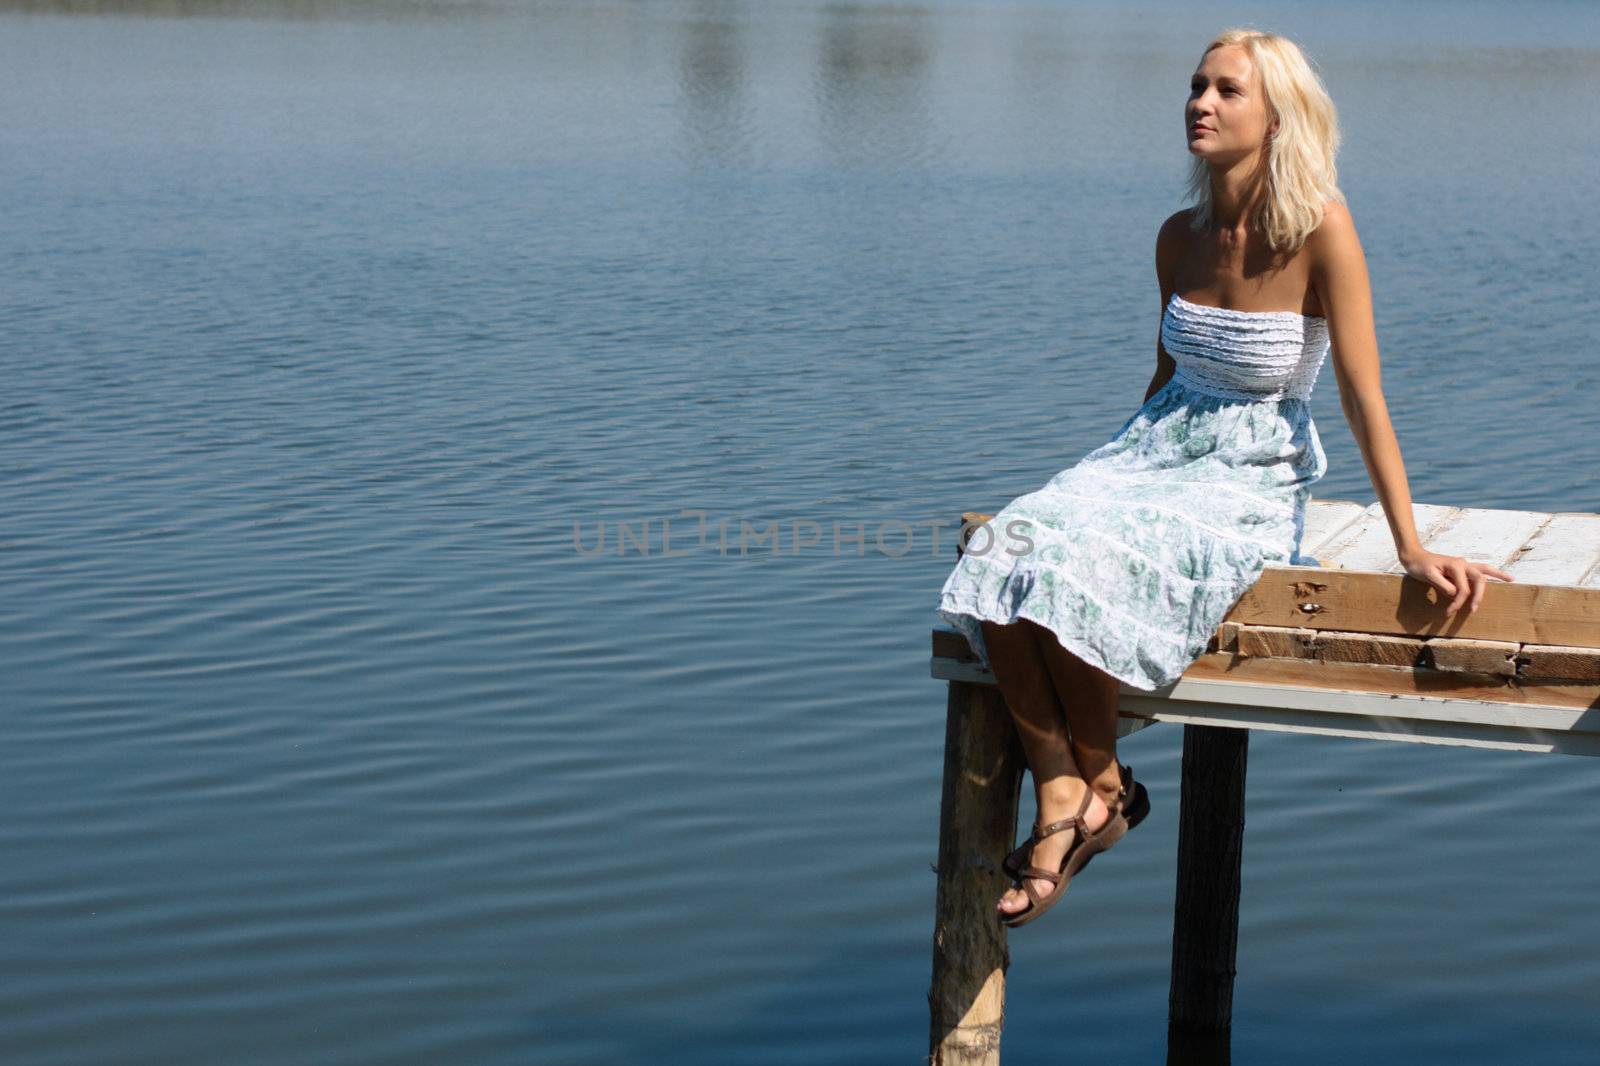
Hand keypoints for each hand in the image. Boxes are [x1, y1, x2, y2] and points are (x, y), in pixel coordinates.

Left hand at [1398, 548, 1515, 615]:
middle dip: (1479, 595)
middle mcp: (1463, 563)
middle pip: (1479, 579)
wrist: (1413, 557)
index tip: (1450, 611)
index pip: (1462, 588)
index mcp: (1456, 565)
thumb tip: (1456, 593)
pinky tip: (1500, 576)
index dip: (1458, 601)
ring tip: (1511, 579)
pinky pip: (1479, 571)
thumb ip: (1442, 584)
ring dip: (1497, 575)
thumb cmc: (1419, 566)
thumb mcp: (1427, 575)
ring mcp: (1463, 565)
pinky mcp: (1461, 568)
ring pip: (1484, 570)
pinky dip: (1490, 573)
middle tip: (1474, 609)